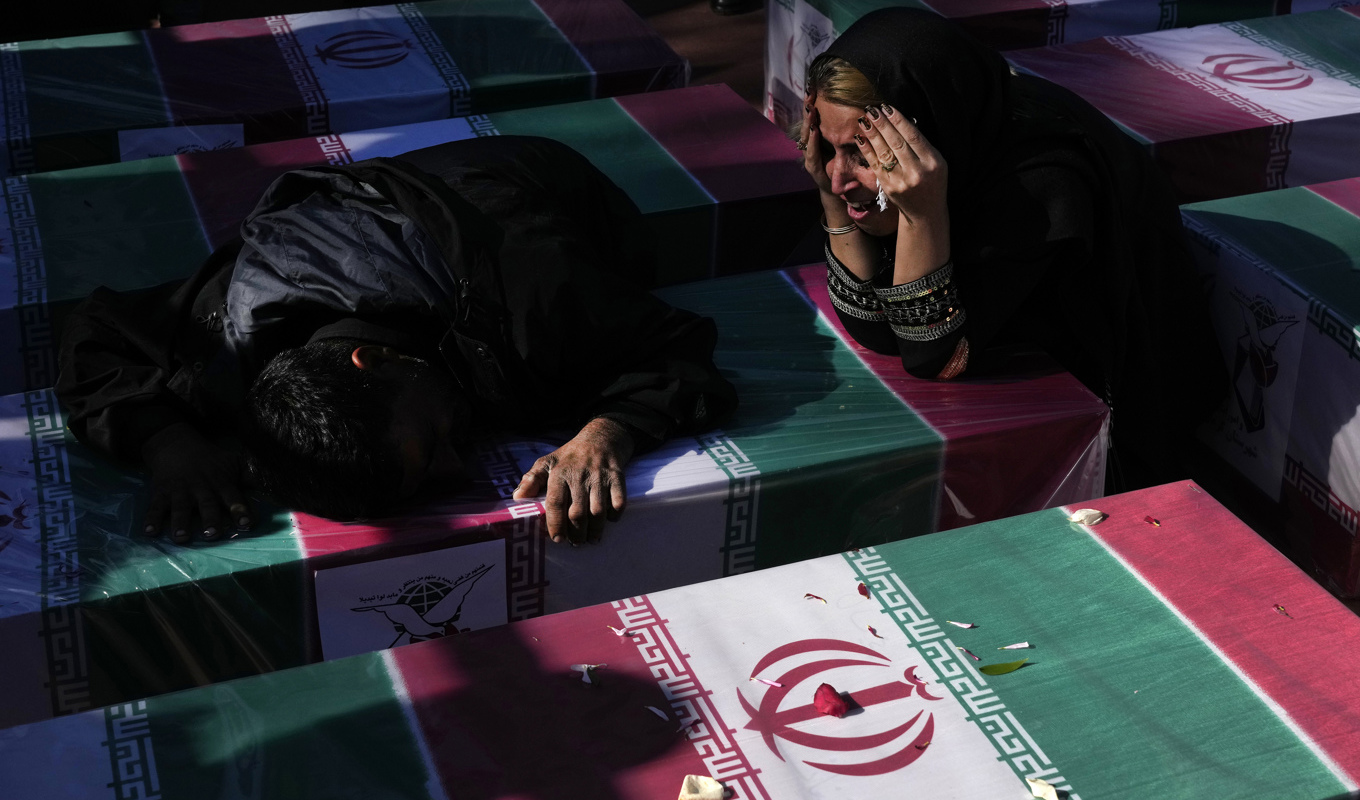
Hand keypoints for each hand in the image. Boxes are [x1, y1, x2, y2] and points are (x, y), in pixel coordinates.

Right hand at [141, 423, 251, 543]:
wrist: (175, 443)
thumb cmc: (210, 459)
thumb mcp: (232, 462)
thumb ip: (249, 476)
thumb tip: (272, 486)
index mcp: (221, 483)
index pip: (233, 497)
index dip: (240, 510)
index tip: (246, 524)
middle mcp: (201, 487)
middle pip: (207, 505)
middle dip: (210, 519)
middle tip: (211, 534)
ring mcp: (180, 490)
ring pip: (181, 508)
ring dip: (180, 522)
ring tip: (181, 537)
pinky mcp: (161, 492)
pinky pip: (156, 506)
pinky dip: (152, 519)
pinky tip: (149, 532)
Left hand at [511, 417, 634, 543]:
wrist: (601, 437)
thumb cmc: (570, 456)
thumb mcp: (547, 462)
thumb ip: (531, 480)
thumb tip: (517, 499)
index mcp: (559, 472)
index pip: (555, 502)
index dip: (555, 523)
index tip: (557, 539)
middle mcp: (579, 474)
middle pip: (578, 512)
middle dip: (576, 533)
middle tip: (575, 544)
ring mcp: (599, 476)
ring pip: (598, 510)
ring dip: (595, 529)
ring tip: (591, 539)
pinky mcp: (617, 477)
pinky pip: (619, 502)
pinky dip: (614, 515)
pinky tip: (609, 520)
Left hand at [798, 95, 836, 197]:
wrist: (828, 183)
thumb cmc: (838, 183)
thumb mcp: (841, 184)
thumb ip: (846, 184)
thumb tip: (854, 185)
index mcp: (814, 164)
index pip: (811, 150)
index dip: (812, 140)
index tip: (815, 129)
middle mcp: (808, 153)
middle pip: (805, 134)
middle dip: (807, 120)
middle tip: (810, 107)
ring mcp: (808, 143)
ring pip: (805, 124)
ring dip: (807, 108)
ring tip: (810, 92)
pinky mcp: (811, 135)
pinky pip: (809, 119)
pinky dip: (811, 106)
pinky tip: (813, 93)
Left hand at [856, 104, 948, 223]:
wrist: (926, 212)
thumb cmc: (933, 182)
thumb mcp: (937, 163)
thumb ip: (922, 145)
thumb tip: (902, 121)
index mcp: (932, 162)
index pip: (913, 136)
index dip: (899, 120)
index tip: (888, 107)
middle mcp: (917, 172)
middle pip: (897, 142)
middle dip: (883, 124)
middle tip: (872, 109)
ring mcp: (901, 181)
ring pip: (884, 153)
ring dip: (872, 134)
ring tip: (864, 119)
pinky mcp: (888, 188)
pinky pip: (875, 165)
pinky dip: (867, 150)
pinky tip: (860, 138)